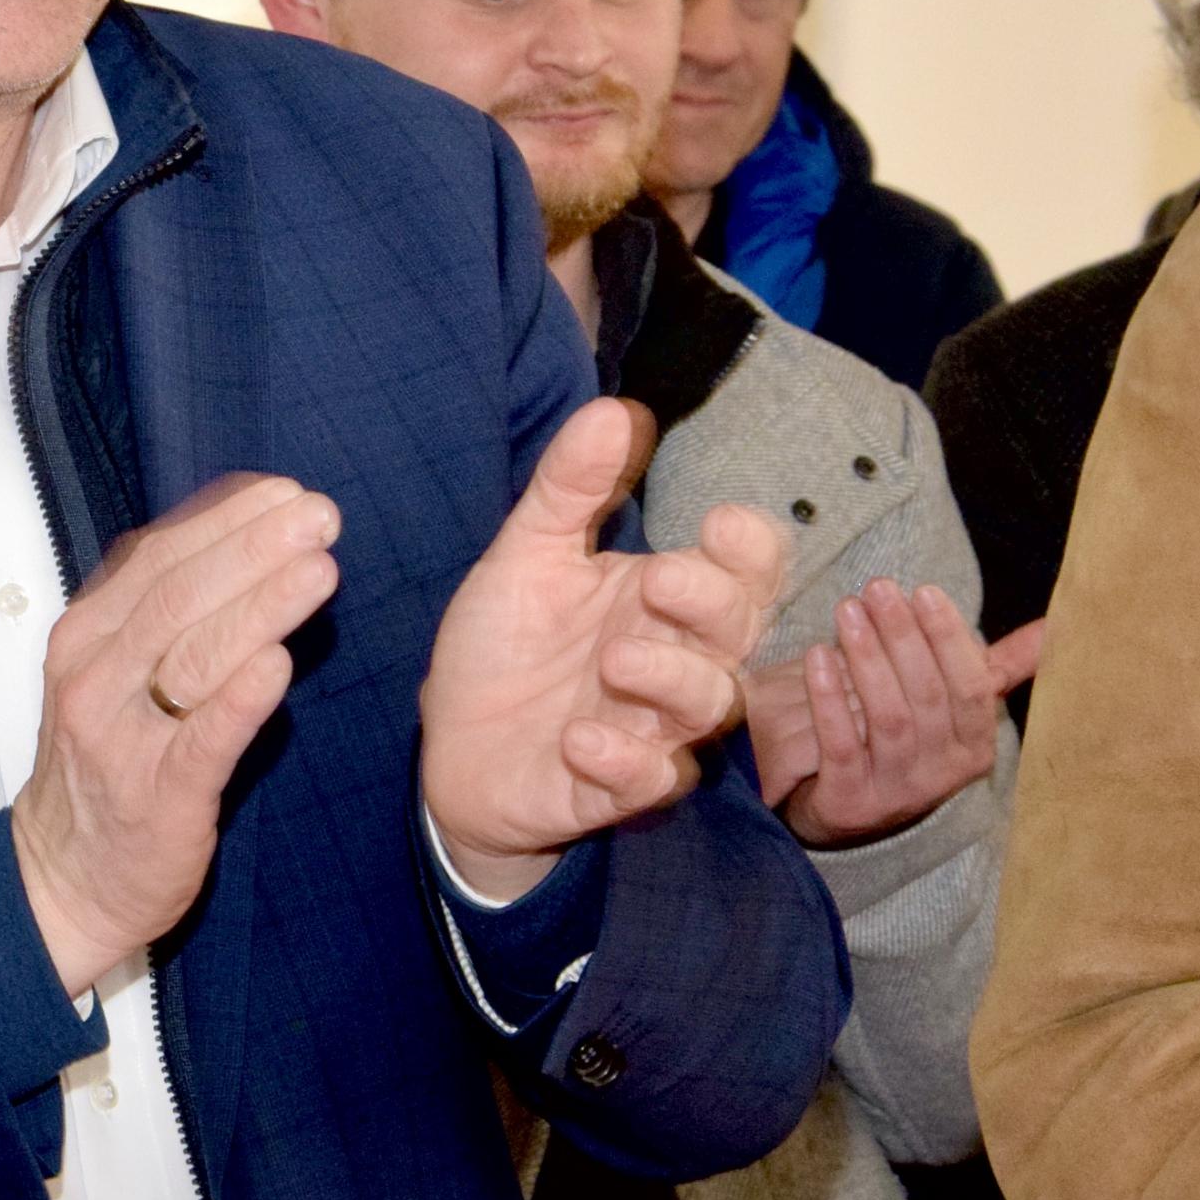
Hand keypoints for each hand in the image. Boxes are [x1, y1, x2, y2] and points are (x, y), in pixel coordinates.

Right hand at [12, 474, 343, 996]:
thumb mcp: (113, 673)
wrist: (63, 880)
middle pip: (178, 595)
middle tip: (319, 515)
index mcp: (87, 634)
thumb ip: (164, 613)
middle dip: (254, 548)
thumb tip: (245, 539)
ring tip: (320, 569)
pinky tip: (279, 665)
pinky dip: (240, 698)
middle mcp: (94, 675)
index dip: (225, 519)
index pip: (158, 556)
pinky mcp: (156, 798)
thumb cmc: (107, 765)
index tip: (285, 492)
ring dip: (261, 606)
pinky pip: (202, 740)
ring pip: (193, 656)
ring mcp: (121, 737)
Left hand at [421, 399, 786, 900]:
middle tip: (662, 581)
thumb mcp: (528, 556)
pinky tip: (582, 739)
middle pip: (738, 630)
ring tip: (617, 658)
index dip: (747, 547)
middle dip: (713, 603)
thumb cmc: (507, 646)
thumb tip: (617, 410)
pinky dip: (626, 763)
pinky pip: (649, 782)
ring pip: (707, 706)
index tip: (718, 520)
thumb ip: (570, 489)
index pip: (743, 568)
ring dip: (671, 678)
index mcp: (663, 598)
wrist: (452, 745)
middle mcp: (674, 660)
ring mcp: (651, 728)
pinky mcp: (613, 790)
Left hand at [747, 590, 1043, 846]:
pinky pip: (842, 745)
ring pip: (889, 717)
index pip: (972, 687)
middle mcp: (943, 773)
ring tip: (848, 610)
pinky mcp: (850, 802)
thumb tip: (1057, 623)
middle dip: (902, 636)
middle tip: (877, 588)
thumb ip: (997, 667)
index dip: (949, 638)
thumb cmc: (907, 740)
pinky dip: (830, 699)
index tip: (925, 591)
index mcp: (975, 745)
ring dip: (867, 658)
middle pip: (927, 696)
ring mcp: (897, 792)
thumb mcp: (955, 710)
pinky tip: (817, 657)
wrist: (848, 811)